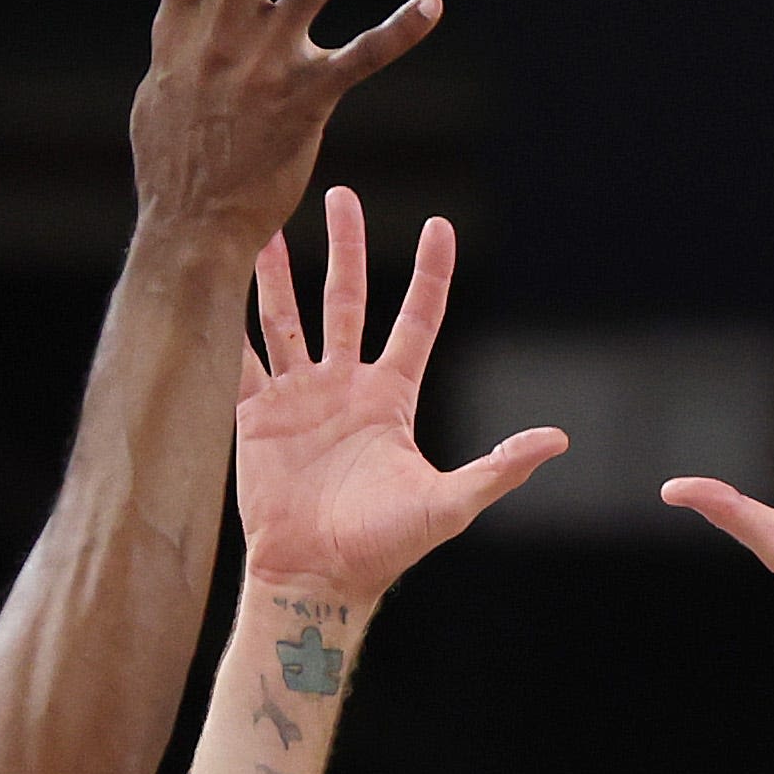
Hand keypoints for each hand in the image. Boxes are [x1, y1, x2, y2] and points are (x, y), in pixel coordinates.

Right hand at [131, 0, 441, 243]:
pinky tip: (433, 5)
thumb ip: (179, 48)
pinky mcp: (309, 98)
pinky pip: (364, 57)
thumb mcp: (157, 95)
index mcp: (181, 29)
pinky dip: (401, 30)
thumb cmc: (172, 167)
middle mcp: (224, 33)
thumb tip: (185, 23)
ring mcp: (268, 62)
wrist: (191, 227)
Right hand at [233, 188, 563, 601]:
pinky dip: (226, 324)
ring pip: (286, 318)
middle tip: (341, 194)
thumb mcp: (451, 504)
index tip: (440, 225)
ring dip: (277, 273)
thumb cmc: (385, 546)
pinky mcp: (255, 417)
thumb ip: (500, 466)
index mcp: (391, 398)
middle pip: (345, 301)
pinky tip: (214, 283)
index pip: (415, 321)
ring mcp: (297, 398)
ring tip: (265, 223)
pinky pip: (238, 360)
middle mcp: (344, 387)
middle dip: (346, 248)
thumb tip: (559, 439)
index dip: (429, 275)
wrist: (318, 579)